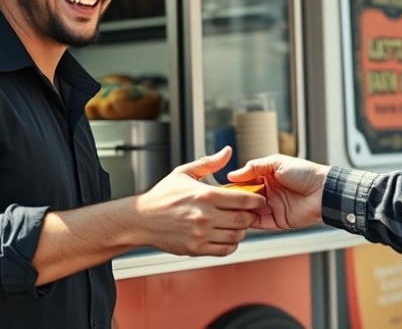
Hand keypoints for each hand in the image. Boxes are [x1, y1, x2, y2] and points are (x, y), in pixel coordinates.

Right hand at [133, 146, 265, 256]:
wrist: (142, 219)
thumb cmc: (162, 195)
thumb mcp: (184, 173)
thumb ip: (209, 163)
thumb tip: (227, 151)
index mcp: (204, 195)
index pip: (242, 199)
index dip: (256, 200)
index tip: (259, 199)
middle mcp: (204, 216)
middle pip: (243, 219)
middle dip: (251, 216)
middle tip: (251, 212)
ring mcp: (201, 234)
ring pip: (236, 236)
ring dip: (242, 231)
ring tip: (238, 224)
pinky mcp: (196, 248)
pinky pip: (224, 250)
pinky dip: (231, 245)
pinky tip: (227, 236)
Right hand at [227, 154, 330, 230]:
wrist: (324, 190)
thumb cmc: (304, 173)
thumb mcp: (277, 163)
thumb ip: (254, 167)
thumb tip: (232, 174)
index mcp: (266, 178)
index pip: (244, 183)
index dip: (233, 187)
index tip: (221, 190)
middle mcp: (267, 193)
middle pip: (245, 200)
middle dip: (234, 202)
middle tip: (222, 204)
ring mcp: (272, 208)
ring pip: (250, 213)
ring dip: (241, 214)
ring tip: (229, 213)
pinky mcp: (278, 221)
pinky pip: (260, 224)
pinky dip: (250, 224)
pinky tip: (241, 221)